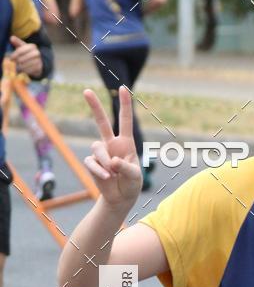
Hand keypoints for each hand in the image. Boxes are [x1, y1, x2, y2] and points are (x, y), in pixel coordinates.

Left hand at [9, 35, 41, 77]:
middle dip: (17, 62)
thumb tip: (11, 38)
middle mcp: (36, 53)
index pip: (20, 51)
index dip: (14, 55)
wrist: (40, 61)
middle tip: (15, 63)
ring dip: (20, 67)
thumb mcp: (24, 46)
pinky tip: (23, 70)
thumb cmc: (28, 53)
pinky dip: (25, 71)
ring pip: (24, 65)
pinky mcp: (39, 68)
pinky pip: (28, 70)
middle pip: (21, 59)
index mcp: (32, 46)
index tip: (11, 58)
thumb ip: (17, 42)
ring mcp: (39, 60)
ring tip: (18, 67)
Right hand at [83, 86, 141, 207]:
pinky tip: (107, 178)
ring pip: (97, 149)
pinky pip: (91, 162)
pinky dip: (99, 171)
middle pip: (102, 122)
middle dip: (95, 106)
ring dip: (105, 162)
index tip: (123, 88)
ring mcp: (101, 153)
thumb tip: (112, 161)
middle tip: (86, 90)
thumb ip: (125, 167)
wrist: (121, 198)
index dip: (125, 105)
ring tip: (112, 174)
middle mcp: (112, 144)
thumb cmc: (131, 183)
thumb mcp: (134, 176)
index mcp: (126, 143)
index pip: (125, 121)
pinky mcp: (92, 163)